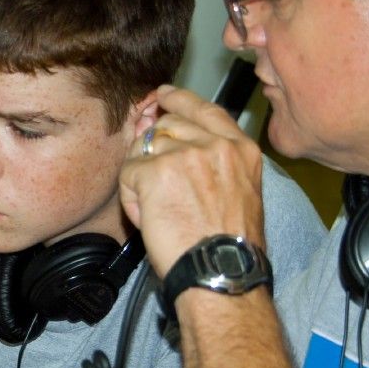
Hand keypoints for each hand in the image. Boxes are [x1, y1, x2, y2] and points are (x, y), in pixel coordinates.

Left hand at [120, 84, 265, 276]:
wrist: (221, 271)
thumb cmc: (228, 246)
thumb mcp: (240, 192)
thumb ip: (214, 161)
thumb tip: (174, 139)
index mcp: (240, 149)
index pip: (204, 108)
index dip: (179, 100)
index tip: (163, 95)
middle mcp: (214, 144)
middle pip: (167, 125)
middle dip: (153, 148)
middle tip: (154, 182)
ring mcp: (184, 154)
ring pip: (143, 149)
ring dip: (142, 179)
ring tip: (159, 210)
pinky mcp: (155, 171)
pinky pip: (128, 174)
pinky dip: (131, 198)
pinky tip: (150, 219)